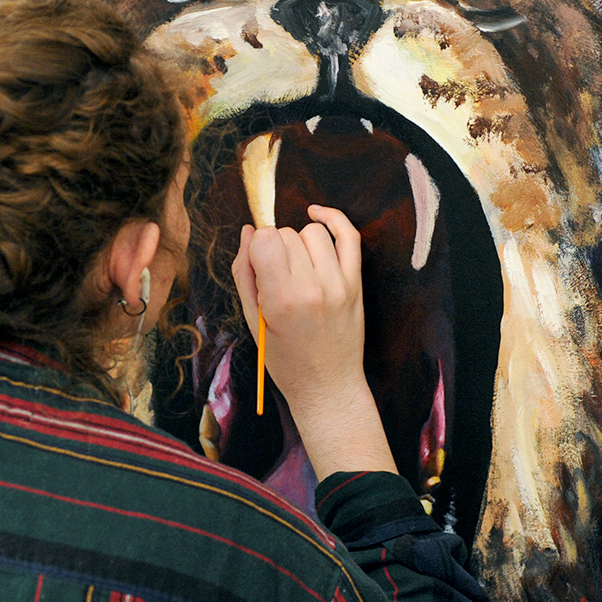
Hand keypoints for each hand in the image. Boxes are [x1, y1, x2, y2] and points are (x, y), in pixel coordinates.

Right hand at [232, 205, 395, 479]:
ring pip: (312, 232)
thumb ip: (245, 274)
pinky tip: (316, 215)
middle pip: (286, 234)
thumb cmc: (285, 361)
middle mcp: (313, 288)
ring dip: (299, 242)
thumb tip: (246, 231)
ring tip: (296, 268)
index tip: (257, 266)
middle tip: (275, 277)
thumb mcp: (252, 322)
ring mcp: (339, 284)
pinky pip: (349, 235)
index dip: (256, 248)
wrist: (329, 387)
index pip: (265, 239)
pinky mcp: (356, 283)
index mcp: (282, 300)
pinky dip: (332, 218)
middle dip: (275, 249)